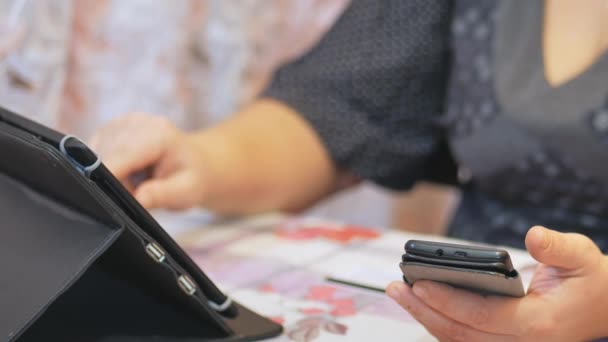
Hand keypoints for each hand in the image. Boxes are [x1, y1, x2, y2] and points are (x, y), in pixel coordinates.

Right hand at [90, 113, 208, 209]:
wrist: (195, 164)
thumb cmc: (191, 178)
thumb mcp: (186, 192)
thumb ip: (162, 195)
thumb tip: (139, 199)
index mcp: (158, 134)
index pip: (122, 155)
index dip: (109, 177)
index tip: (105, 199)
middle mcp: (137, 122)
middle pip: (105, 156)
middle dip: (113, 182)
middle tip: (136, 194)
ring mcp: (120, 123)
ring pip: (96, 156)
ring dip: (110, 175)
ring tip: (136, 183)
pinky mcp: (109, 129)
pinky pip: (95, 154)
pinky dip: (107, 169)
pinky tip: (128, 173)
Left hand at [386, 226, 607, 340]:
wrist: (604, 306)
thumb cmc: (590, 280)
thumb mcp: (582, 255)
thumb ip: (558, 247)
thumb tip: (532, 237)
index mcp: (540, 325)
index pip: (484, 316)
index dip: (448, 300)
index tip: (418, 283)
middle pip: (462, 333)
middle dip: (424, 311)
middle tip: (394, 287)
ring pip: (459, 340)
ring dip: (426, 318)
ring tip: (398, 293)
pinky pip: (465, 339)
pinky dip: (440, 323)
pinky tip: (419, 304)